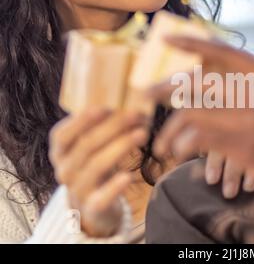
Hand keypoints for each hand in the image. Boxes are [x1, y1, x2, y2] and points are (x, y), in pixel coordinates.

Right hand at [49, 109, 148, 236]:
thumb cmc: (96, 163)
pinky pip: (102, 197)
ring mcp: (77, 189)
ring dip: (121, 147)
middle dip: (113, 127)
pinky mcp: (93, 207)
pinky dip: (114, 186)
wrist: (94, 204)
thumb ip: (100, 125)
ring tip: (142, 134)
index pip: (63, 134)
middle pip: (87, 145)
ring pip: (97, 165)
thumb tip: (128, 97)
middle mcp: (64, 170)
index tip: (104, 106)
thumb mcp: (92, 144)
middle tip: (136, 114)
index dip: (82, 120)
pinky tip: (128, 176)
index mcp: (60, 151)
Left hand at [148, 37, 253, 202]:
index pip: (222, 50)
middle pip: (197, 82)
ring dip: (169, 129)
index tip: (166, 40)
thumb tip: (236, 80)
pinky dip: (183, 145)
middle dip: (163, 89)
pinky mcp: (251, 147)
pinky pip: (201, 139)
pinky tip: (179, 155)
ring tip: (162, 144)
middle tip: (146, 96)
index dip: (190, 43)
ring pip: (191, 112)